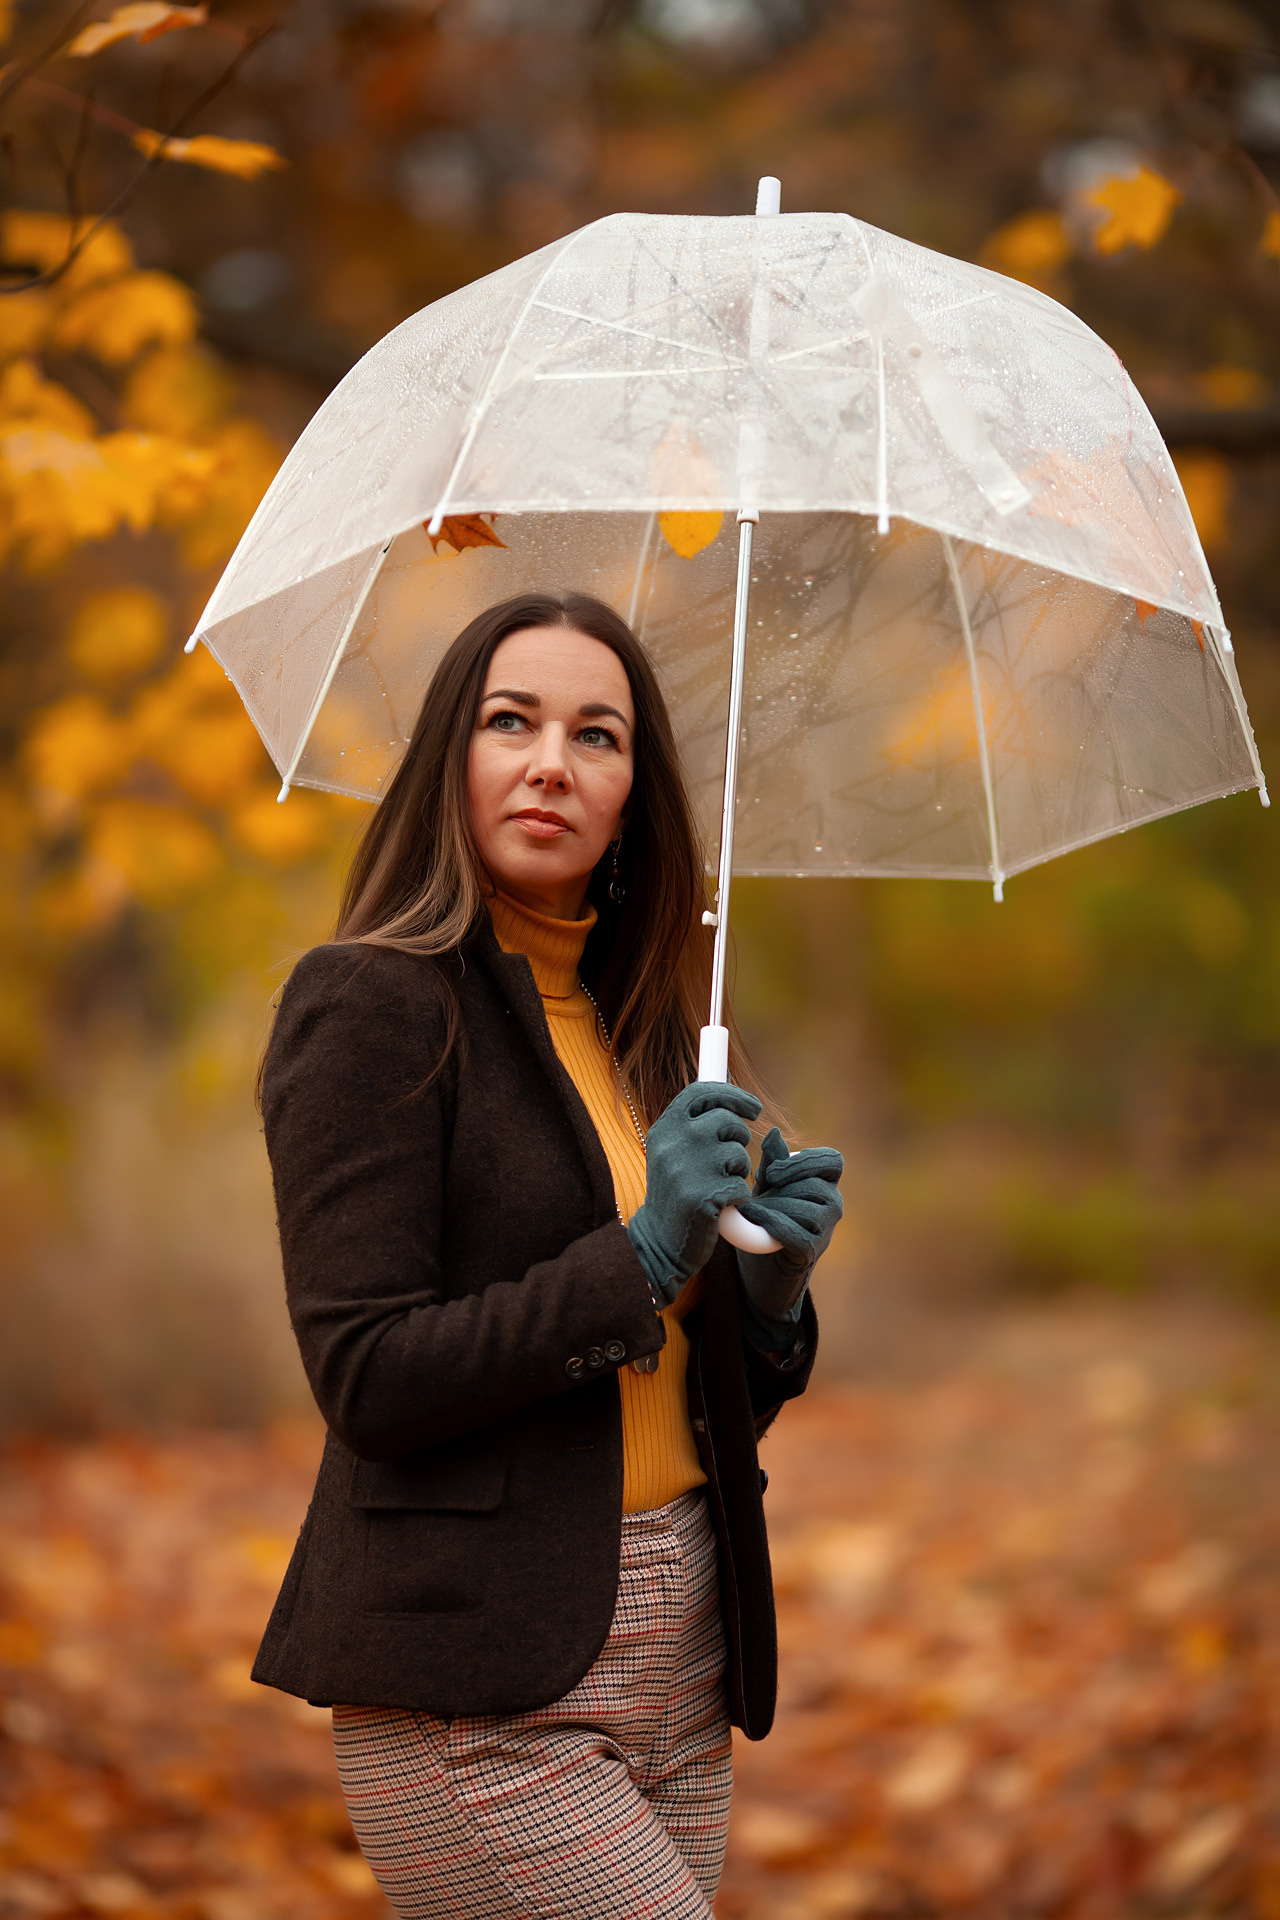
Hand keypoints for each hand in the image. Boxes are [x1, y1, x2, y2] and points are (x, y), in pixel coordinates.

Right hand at [626, 1082, 761, 1305]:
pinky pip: (741, 1187)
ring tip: (720, 1184)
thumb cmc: (676, 1191)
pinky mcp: (701, 1198)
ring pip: (738, 1154)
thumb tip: (736, 1102)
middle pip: (727, 1120)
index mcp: (664, 1129)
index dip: (733, 1095)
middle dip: (740, 1138)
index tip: (754, 1107)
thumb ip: (695, 1125)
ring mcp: (686, 1170)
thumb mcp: (673, 1151)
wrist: (662, 1240)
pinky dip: (738, 1198)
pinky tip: (721, 1205)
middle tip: (731, 1159)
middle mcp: (673, 1144)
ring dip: (739, 1171)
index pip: (701, 1092)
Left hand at [737, 1127, 843, 1331]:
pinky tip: (757, 1221)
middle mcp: (832, 1205)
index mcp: (825, 1183)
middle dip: (783, 1187)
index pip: (833, 1160)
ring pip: (808, 1211)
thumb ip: (773, 1163)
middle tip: (758, 1192)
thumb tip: (775, 1133)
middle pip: (815, 1186)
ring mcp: (825, 1231)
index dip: (807, 1160)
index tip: (774, 1170)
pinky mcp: (811, 1254)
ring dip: (776, 1208)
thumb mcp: (766, 1187)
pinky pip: (799, 1237)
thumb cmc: (765, 1218)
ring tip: (752, 1210)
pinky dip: (776, 1226)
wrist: (757, 1265)